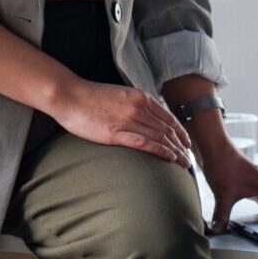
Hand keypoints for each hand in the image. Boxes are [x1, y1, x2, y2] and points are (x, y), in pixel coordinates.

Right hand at [47, 75, 191, 165]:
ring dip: (175, 152)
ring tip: (183, 164)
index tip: (186, 143)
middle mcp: (138, 108)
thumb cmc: (90, 97)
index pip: (168, 117)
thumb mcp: (119, 95)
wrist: (69, 95)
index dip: (180, 132)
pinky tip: (169, 158)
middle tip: (188, 159)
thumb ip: (134, 104)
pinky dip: (160, 151)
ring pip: (160, 137)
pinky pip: (145, 143)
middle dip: (181, 145)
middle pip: (167, 129)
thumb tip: (145, 117)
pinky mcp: (116, 133)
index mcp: (140, 97)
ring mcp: (128, 120)